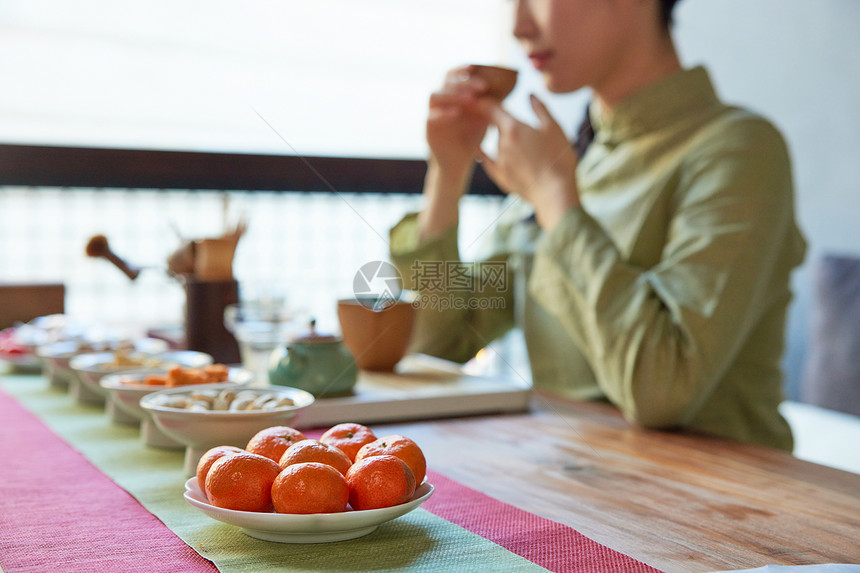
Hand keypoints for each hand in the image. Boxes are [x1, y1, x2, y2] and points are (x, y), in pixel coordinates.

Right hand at [426, 66, 495, 175]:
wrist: (458, 164)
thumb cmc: (470, 138)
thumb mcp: (483, 118)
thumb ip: (488, 103)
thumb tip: (502, 87)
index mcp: (451, 95)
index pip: (452, 75)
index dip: (462, 69)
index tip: (475, 67)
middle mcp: (440, 102)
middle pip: (445, 82)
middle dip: (463, 81)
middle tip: (481, 87)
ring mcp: (432, 115)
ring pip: (434, 95)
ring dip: (452, 94)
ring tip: (470, 98)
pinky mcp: (428, 130)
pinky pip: (431, 117)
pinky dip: (443, 113)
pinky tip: (457, 113)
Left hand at [478, 95, 579, 230]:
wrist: (554, 193)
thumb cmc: (558, 158)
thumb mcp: (554, 128)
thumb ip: (540, 109)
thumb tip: (530, 94)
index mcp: (513, 127)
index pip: (492, 107)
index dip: (486, 99)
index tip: (481, 92)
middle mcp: (501, 143)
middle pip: (494, 124)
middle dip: (493, 116)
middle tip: (494, 108)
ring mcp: (499, 161)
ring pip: (495, 142)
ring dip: (497, 135)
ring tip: (502, 132)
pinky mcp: (500, 177)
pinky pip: (487, 161)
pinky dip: (483, 153)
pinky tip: (479, 149)